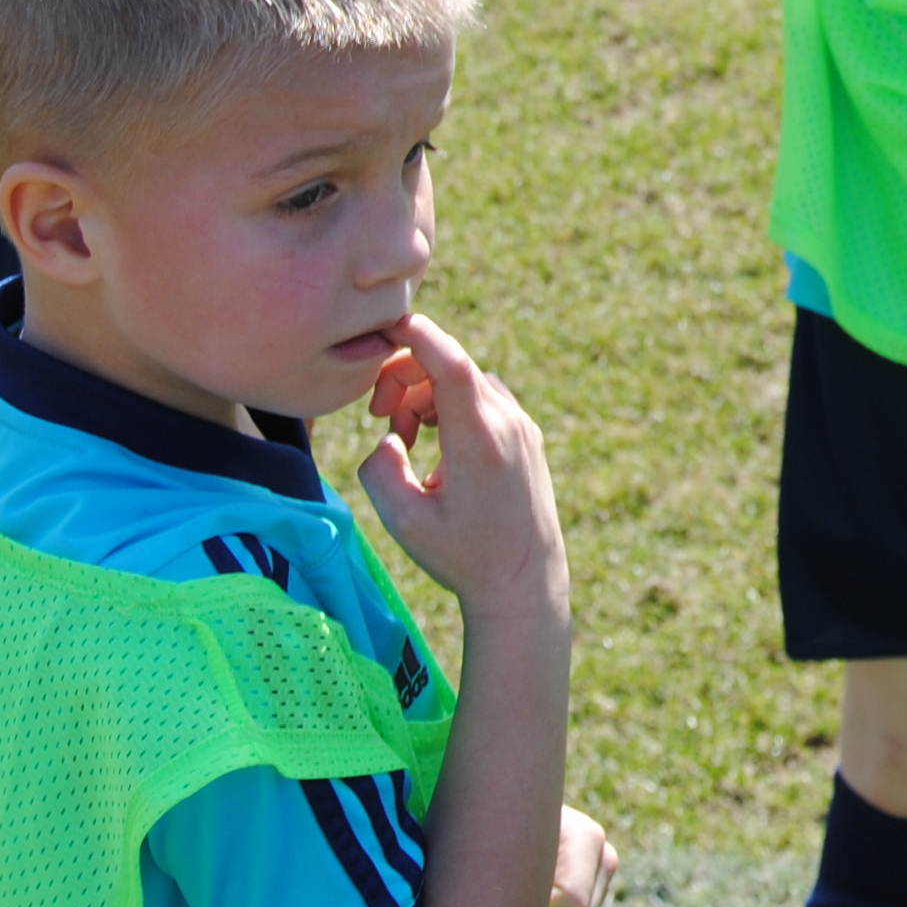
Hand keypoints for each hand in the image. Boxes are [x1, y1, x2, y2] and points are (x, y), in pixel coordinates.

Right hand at [357, 315, 568, 622]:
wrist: (524, 582)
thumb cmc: (464, 556)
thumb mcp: (405, 521)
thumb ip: (381, 469)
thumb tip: (389, 436)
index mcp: (479, 441)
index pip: (452, 364)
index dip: (420, 335)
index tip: (389, 324)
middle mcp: (508, 423)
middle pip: (451, 365)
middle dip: (404, 378)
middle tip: (380, 418)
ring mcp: (522, 426)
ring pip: (465, 380)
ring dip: (426, 394)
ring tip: (407, 440)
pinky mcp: (526, 434)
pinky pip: (482, 396)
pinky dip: (451, 405)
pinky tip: (434, 443)